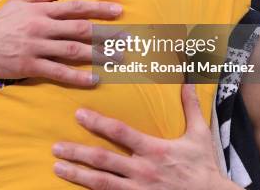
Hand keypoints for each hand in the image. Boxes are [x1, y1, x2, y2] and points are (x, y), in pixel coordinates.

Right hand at [0, 0, 122, 86]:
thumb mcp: (20, 1)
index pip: (75, 7)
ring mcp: (35, 47)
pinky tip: (93, 80)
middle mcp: (41, 26)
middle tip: (127, 39)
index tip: (119, 11)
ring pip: (73, 50)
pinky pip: (58, 72)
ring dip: (98, 55)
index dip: (99, 9)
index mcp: (40, 10)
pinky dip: (77, 77)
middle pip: (80, 29)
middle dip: (106, 34)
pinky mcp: (29, 66)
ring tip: (117, 59)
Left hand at [52, 84, 238, 188]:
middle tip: (56, 148)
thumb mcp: (200, 135)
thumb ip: (191, 107)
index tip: (79, 114)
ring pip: (101, 183)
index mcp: (154, 150)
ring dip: (77, 175)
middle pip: (103, 160)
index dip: (98, 123)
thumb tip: (189, 81)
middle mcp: (143, 170)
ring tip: (58, 168)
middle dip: (77, 152)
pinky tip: (76, 189)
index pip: (120, 132)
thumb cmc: (204, 167)